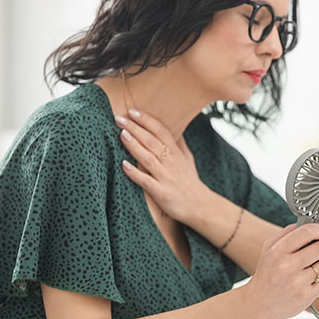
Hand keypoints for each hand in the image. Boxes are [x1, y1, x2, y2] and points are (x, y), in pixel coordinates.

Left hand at [115, 109, 209, 223]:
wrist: (200, 206)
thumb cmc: (190, 182)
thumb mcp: (188, 159)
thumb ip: (179, 143)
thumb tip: (174, 128)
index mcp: (176, 152)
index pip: (161, 131)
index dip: (147, 120)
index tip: (132, 111)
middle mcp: (171, 162)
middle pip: (152, 141)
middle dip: (135, 128)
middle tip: (119, 118)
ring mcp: (166, 177)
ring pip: (148, 158)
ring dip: (134, 146)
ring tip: (121, 134)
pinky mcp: (161, 193)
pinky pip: (146, 181)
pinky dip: (135, 173)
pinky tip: (123, 165)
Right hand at [242, 223, 318, 318]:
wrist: (259, 303)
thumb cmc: (267, 273)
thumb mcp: (268, 249)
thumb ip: (286, 233)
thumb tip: (306, 223)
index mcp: (278, 251)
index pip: (307, 232)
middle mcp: (287, 266)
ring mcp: (297, 282)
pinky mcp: (305, 297)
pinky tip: (317, 276)